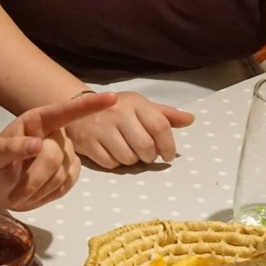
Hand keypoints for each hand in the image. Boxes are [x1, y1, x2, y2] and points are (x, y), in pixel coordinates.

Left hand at [0, 93, 115, 208]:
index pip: (65, 112)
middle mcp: (56, 134)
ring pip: (61, 174)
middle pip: (55, 156)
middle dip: (33, 177)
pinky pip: (66, 185)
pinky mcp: (71, 173)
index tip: (113, 98)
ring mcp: (66, 154)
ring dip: (37, 188)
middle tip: (13, 191)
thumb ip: (11, 148)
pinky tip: (35, 191)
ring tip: (20, 190)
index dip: (89, 105)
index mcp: (37, 121)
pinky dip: (47, 193)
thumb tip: (37, 144)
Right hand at [64, 91, 193, 167]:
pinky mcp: (87, 142)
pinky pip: (110, 163)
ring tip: (127, 151)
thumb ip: (164, 115)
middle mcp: (118, 113)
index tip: (168, 155)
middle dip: (149, 156)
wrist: (75, 107)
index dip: (168, 145)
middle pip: (145, 146)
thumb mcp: (139, 106)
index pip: (160, 126)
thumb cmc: (115, 109)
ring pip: (128, 158)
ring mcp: (101, 128)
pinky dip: (115, 163)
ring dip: (131, 160)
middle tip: (146, 154)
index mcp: (134, 102)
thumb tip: (190, 119)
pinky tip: (112, 153)